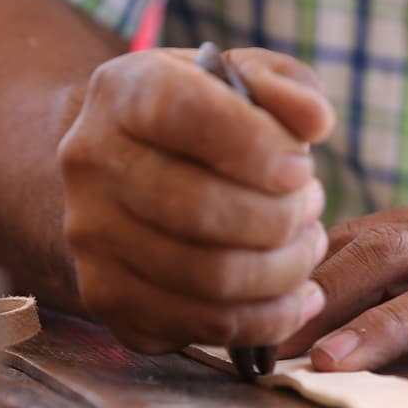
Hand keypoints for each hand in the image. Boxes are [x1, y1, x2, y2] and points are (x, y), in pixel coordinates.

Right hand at [59, 47, 334, 351]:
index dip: (255, 145)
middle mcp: (92, 165)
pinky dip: (268, 319)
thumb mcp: (243, 79)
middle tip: (312, 207)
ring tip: (306, 246)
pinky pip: (202, 327)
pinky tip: (295, 294)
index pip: (181, 113)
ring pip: (208, 279)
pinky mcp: (109, 300)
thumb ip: (285, 86)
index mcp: (123, 93)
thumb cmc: (204, 123)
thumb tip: (315, 121)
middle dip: (280, 218)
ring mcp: (92, 239)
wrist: (130, 173)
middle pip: (197, 210)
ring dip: (283, 270)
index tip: (301, 167)